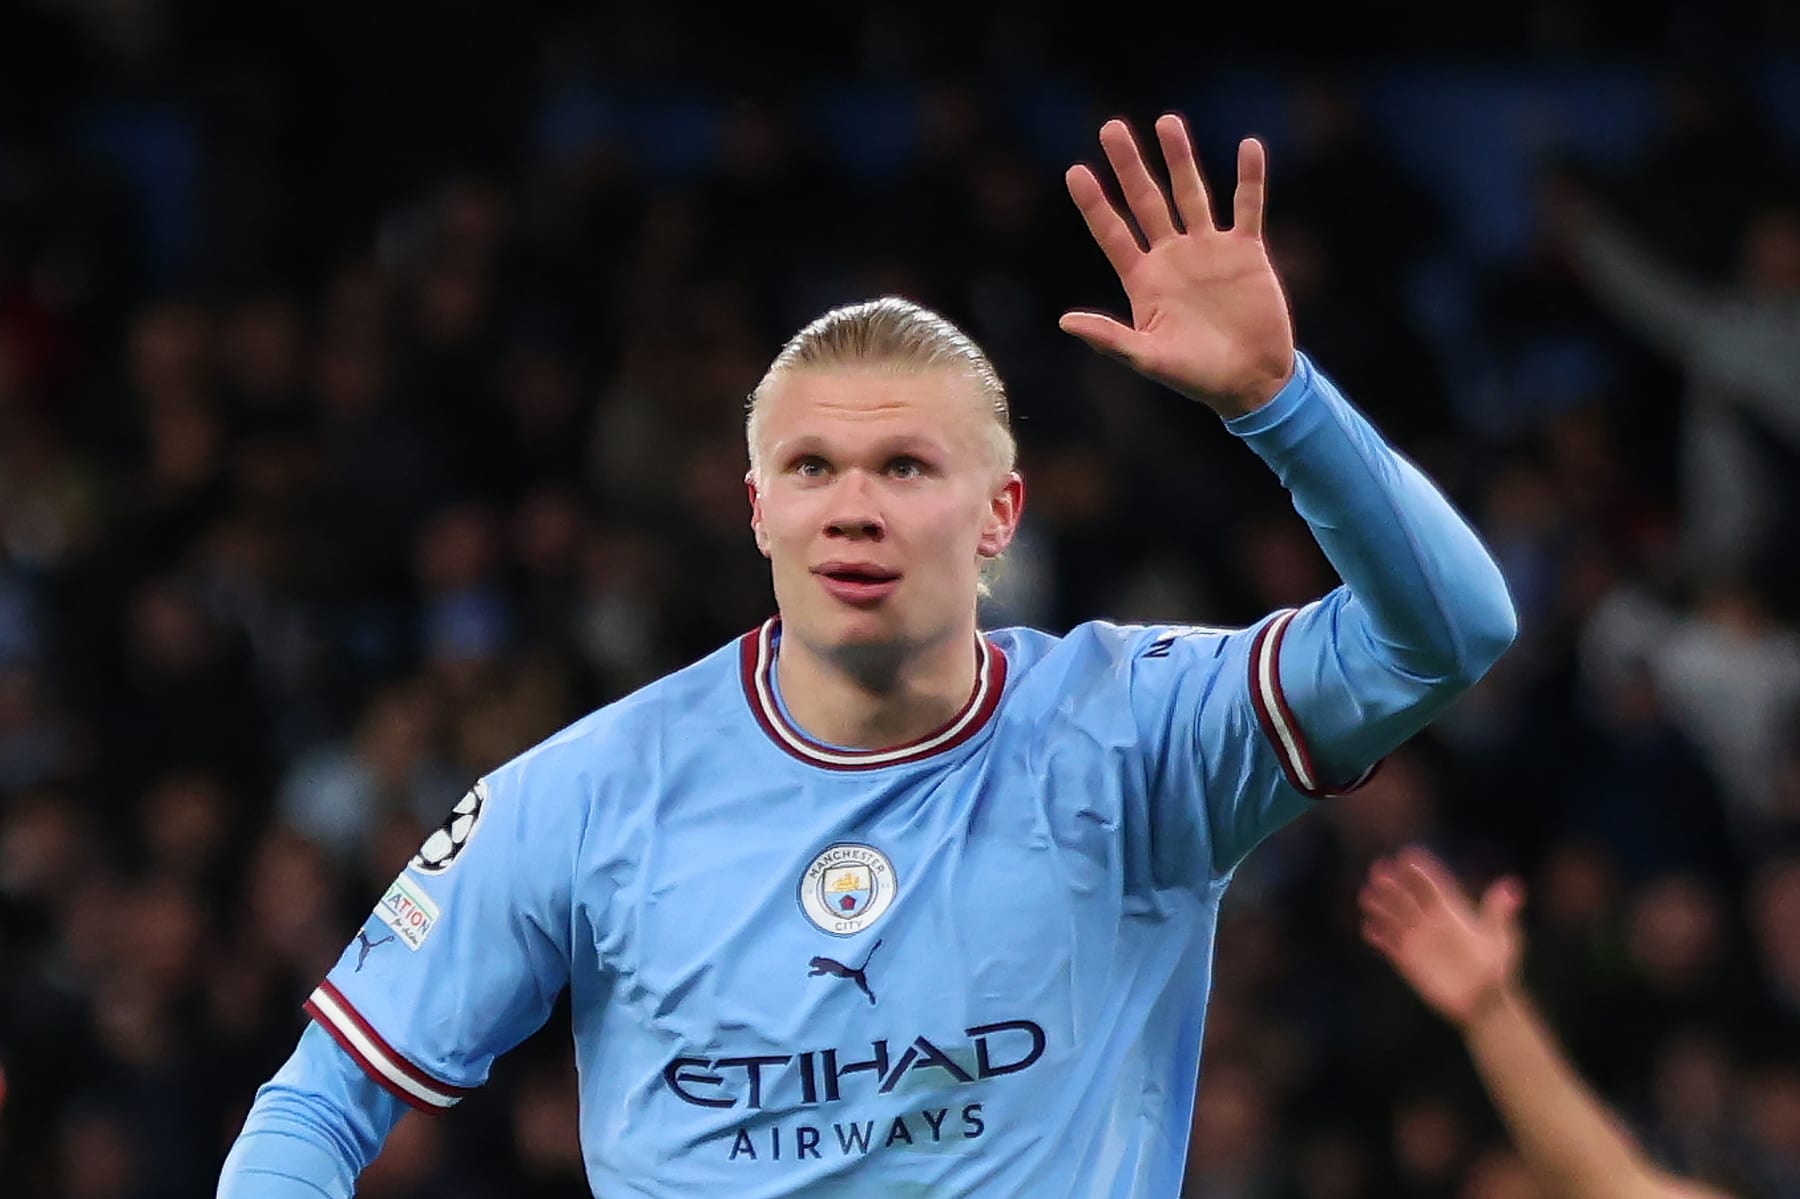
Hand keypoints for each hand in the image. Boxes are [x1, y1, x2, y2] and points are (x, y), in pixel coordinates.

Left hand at [1061, 115, 1295, 417]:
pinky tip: (1248, 147)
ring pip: (1192, 193)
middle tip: (1110, 127)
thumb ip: (1110, 338)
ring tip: (1166, 121)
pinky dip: (1249, 178)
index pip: (1112, 233)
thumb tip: (1065, 321)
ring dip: (1180, 158)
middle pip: (1147, 200)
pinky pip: (1247, 206)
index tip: (1076, 170)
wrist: (1251, 382)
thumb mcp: (1149, 358)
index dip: (1095, 204)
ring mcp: (1209, 250)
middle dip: (1129, 165)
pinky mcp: (1246, 251)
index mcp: (1143, 280)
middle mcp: (1172, 257)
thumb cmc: (1196, 376)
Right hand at [1359, 848, 1524, 1029]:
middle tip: (1379, 869)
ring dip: (1380, 906)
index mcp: (1452, 912)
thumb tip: (1513, 886)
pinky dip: (1378, 937)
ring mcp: (1417, 940)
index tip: (1408, 855)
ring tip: (1367, 896)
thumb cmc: (1497, 969)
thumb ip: (1500, 913)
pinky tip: (1369, 930)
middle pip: (1407, 897)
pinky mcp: (1407, 960)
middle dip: (1393, 883)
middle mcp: (1430, 922)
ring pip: (1393, 917)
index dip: (1421, 871)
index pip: (1433, 886)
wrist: (1483, 1003)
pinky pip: (1388, 945)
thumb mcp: (1502, 938)